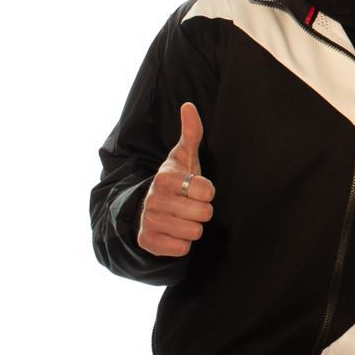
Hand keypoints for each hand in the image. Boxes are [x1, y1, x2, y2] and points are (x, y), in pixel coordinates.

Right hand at [138, 102, 215, 256]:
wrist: (147, 208)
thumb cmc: (176, 180)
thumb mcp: (184, 157)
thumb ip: (192, 133)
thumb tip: (188, 105)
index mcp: (165, 177)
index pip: (207, 192)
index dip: (207, 193)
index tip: (196, 190)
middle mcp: (153, 198)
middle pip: (203, 214)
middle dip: (202, 212)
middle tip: (189, 205)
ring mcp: (148, 221)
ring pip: (194, 233)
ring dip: (193, 228)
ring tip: (182, 218)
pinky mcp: (147, 241)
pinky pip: (181, 249)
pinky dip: (182, 244)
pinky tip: (173, 232)